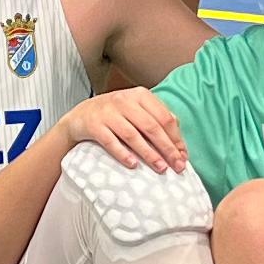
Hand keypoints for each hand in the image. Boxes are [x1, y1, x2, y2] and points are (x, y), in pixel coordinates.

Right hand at [61, 86, 188, 174]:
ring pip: (133, 135)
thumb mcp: (137, 109)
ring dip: (149, 154)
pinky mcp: (94, 125)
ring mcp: (108, 112)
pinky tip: (134, 165)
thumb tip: (179, 143)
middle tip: (177, 166)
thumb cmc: (115, 114)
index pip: (165, 117)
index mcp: (140, 95)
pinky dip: (123, 154)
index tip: (183, 157)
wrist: (80, 115)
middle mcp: (124, 101)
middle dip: (167, 148)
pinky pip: (111, 142)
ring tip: (161, 168)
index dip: (176, 138)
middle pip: (152, 127)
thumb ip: (157, 119)